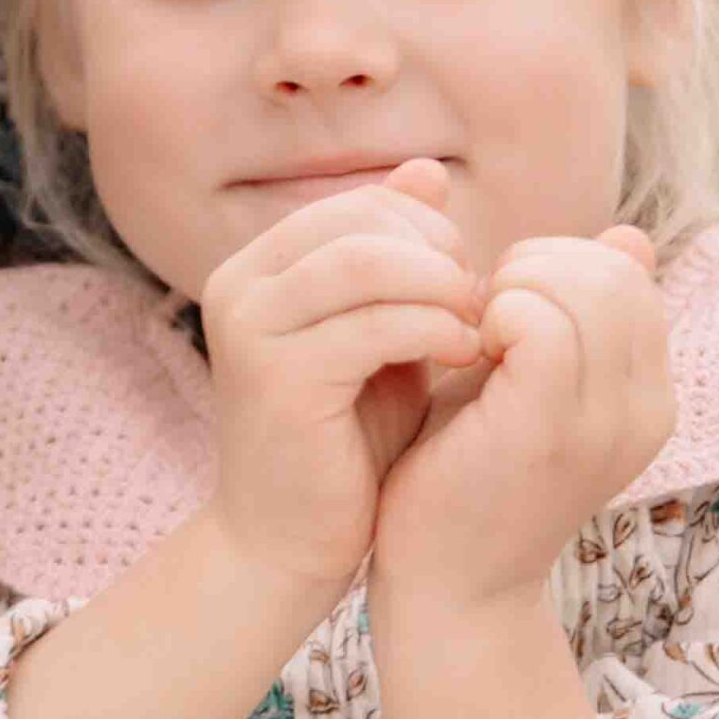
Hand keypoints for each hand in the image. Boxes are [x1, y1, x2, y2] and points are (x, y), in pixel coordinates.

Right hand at [195, 167, 486, 611]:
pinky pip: (370, 324)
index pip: (360, 204)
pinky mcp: (274, 378)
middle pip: (361, 222)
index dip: (430, 231)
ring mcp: (248, 329)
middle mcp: (238, 286)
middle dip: (438, 254)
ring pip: (363, 262)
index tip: (468, 280)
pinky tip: (464, 356)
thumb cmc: (347, 442)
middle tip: (481, 303)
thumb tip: (429, 173)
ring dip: (439, 287)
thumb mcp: (383, 333)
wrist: (290, 545)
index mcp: (258, 267)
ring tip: (476, 326)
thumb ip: (402, 262)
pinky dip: (431, 330)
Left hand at [371, 225, 671, 620]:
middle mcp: (647, 411)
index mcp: (650, 397)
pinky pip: (540, 323)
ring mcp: (605, 424)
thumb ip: (578, 315)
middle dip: (534, 265)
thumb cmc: (471, 473)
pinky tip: (464, 351)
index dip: (557, 265)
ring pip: (582, 287)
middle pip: (614, 272)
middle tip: (480, 314)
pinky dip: (495, 314)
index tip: (500, 306)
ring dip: (511, 287)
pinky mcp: (547, 432)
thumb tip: (628, 237)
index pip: (629, 276)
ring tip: (471, 332)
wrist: (445, 587)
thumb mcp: (533, 382)